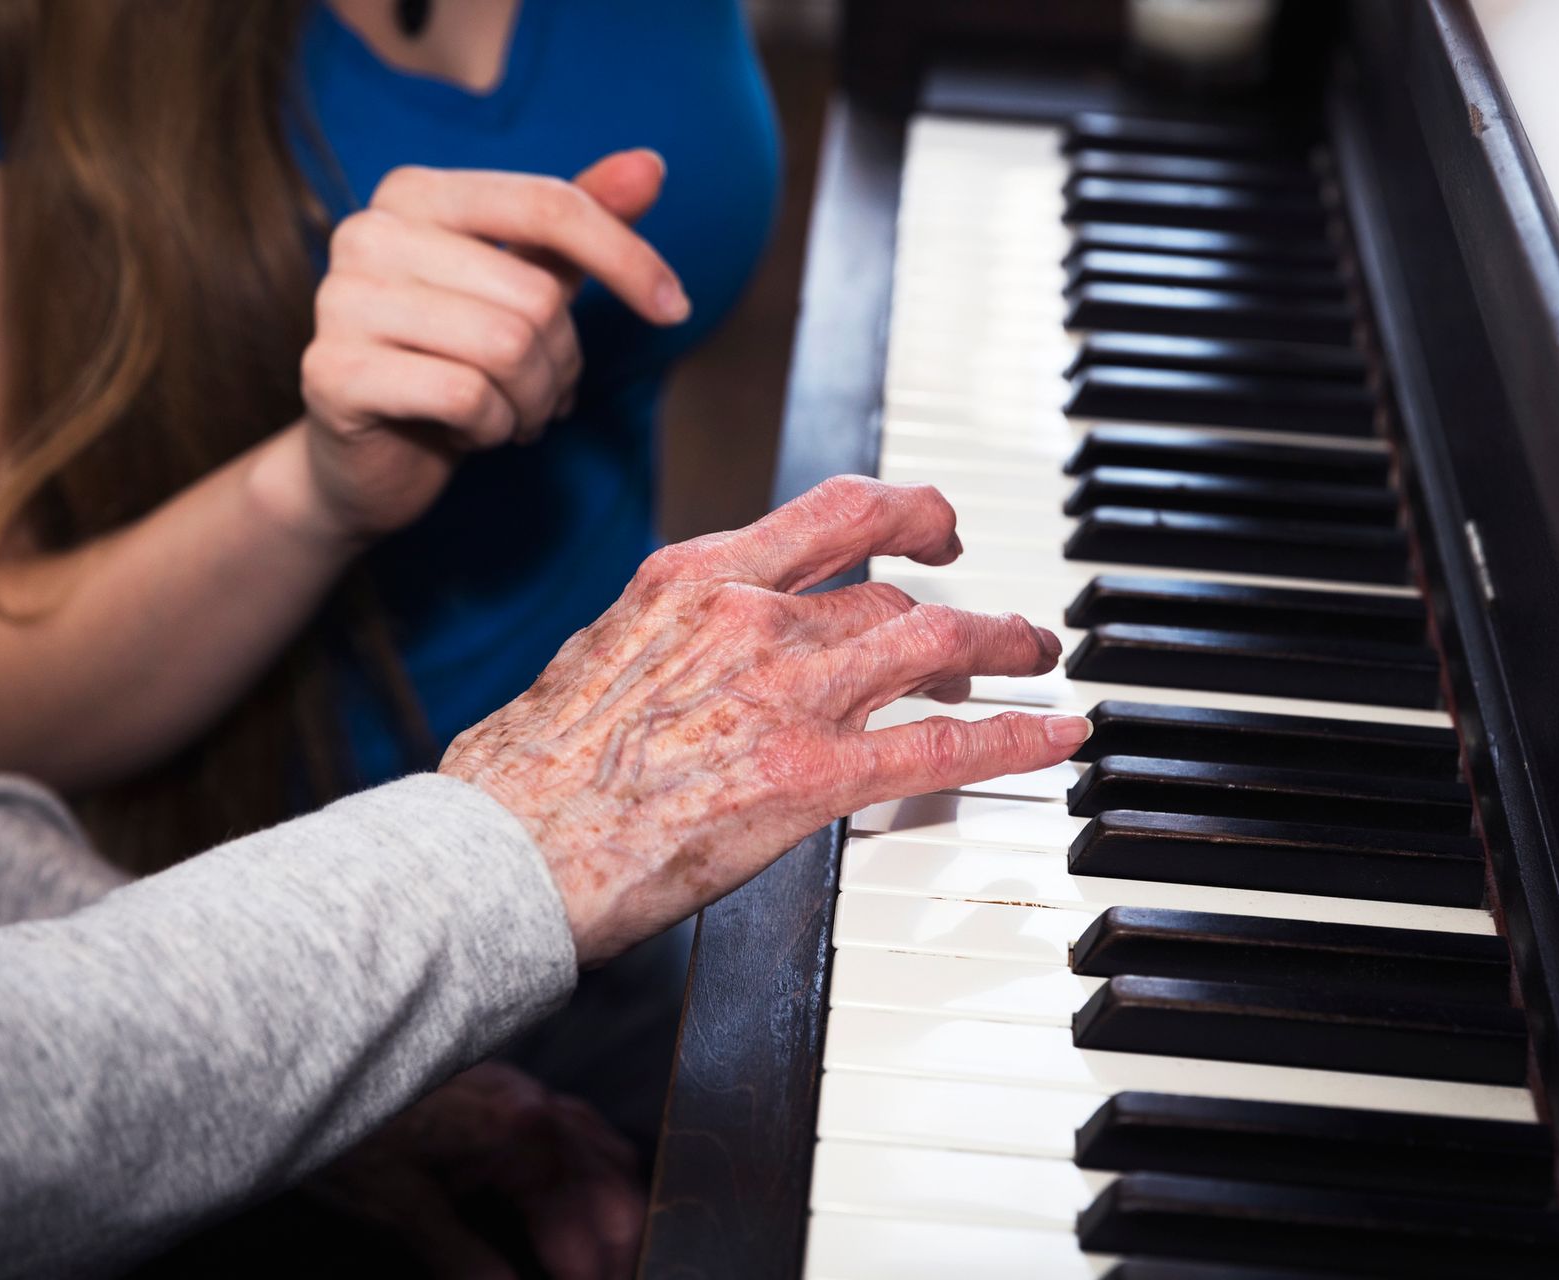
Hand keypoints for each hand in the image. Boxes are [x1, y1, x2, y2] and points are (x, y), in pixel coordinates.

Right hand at [292, 149, 688, 543]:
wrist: (365, 462)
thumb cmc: (450, 364)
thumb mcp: (521, 289)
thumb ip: (574, 229)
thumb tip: (649, 165)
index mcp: (413, 194)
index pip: (547, 205)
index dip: (627, 258)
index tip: (675, 308)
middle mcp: (368, 233)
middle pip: (534, 294)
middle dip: (561, 361)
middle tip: (541, 393)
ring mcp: (342, 302)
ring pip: (507, 348)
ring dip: (531, 400)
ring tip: (507, 413)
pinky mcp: (334, 374)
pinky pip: (467, 397)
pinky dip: (491, 428)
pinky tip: (465, 433)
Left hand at [315, 1062, 643, 1279]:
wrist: (317, 1052)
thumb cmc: (351, 1125)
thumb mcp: (399, 1206)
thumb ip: (464, 1259)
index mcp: (522, 1137)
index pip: (584, 1231)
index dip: (593, 1278)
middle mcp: (541, 1110)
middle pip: (614, 1193)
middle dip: (618, 1254)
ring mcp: (532, 1096)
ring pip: (610, 1159)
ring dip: (617, 1217)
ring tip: (612, 1262)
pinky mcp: (517, 1094)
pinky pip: (587, 1132)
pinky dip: (602, 1174)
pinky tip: (592, 1195)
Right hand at [440, 476, 1092, 964]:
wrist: (504, 848)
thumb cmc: (527, 770)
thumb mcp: (598, 655)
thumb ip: (671, 636)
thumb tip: (702, 643)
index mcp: (693, 578)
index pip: (830, 513)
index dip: (903, 510)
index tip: (927, 526)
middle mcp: (750, 617)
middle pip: (893, 590)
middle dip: (962, 599)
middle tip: (997, 619)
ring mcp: (786, 695)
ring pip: (935, 644)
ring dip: (1002, 647)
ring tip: (1035, 659)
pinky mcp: (810, 778)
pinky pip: (941, 746)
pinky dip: (1015, 735)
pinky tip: (1054, 735)